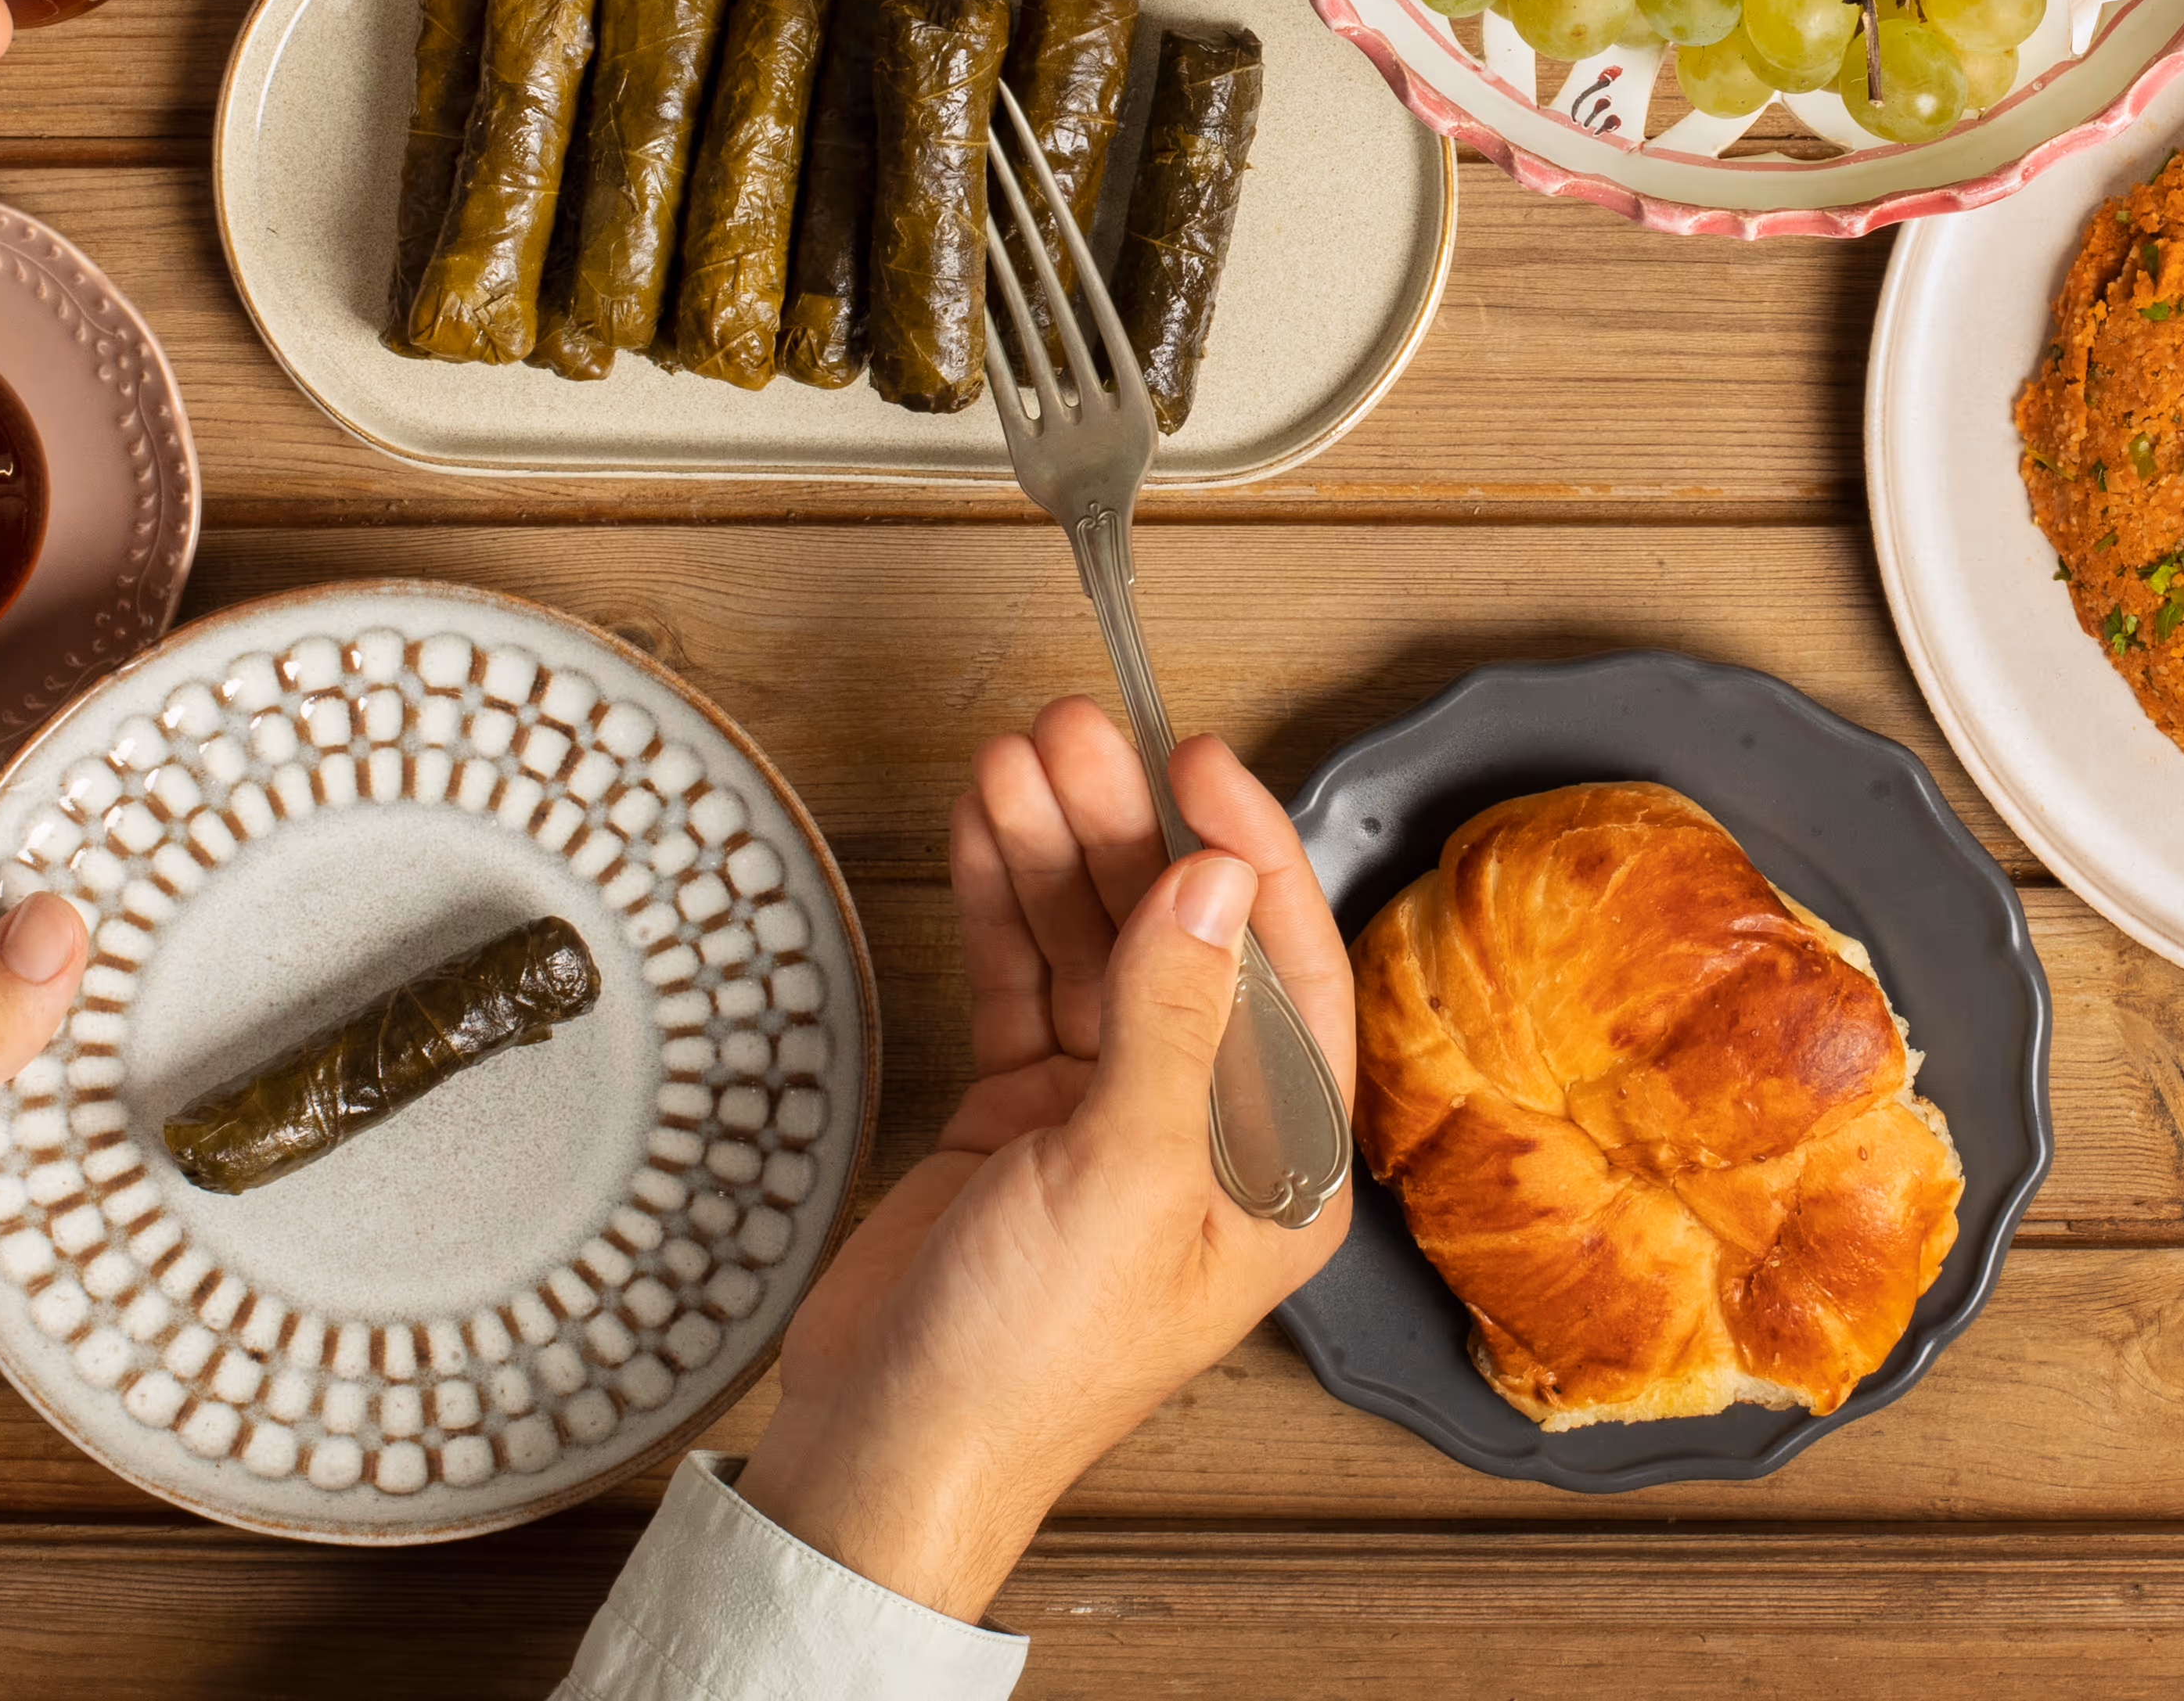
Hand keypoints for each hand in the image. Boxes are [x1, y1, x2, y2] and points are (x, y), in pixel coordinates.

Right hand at [735, 698, 1354, 1621]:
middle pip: (1184, 940)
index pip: (1295, 973)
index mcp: (1282, 1171)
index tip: (1198, 765)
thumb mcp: (1118, 1180)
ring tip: (1014, 757)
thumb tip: (1214, 884)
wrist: (888, 1451)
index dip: (1250, 856)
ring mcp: (1110, 1117)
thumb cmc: (1024, 1368)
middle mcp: (1209, 1133)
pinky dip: (1004, 902)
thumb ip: (1169, 1022)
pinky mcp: (1023, 1115)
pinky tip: (984, 826)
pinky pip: (1027, 979)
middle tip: (1077, 732)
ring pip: (1098, 944)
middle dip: (1130, 830)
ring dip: (1058, 847)